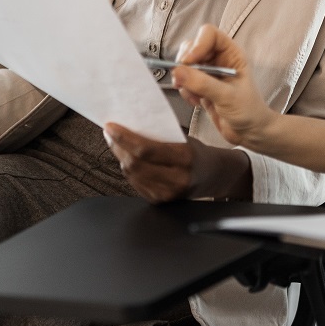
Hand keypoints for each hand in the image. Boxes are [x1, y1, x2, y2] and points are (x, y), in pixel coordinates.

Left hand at [103, 124, 251, 202]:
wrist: (214, 176)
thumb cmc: (197, 153)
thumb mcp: (184, 139)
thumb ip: (160, 135)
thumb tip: (130, 124)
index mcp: (184, 158)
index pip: (146, 150)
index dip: (124, 138)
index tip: (110, 127)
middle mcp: (176, 179)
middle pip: (135, 164)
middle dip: (118, 147)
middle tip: (110, 134)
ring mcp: (168, 193)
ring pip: (132, 175)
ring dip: (120, 157)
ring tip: (117, 144)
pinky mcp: (161, 201)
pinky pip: (136, 184)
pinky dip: (129, 170)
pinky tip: (129, 159)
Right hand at [169, 25, 275, 147]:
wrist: (249, 133)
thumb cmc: (248, 111)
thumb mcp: (227, 97)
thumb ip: (203, 84)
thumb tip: (178, 71)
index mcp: (231, 53)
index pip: (209, 34)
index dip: (197, 44)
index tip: (188, 62)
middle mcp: (218, 59)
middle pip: (192, 46)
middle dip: (185, 64)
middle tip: (184, 81)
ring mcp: (208, 72)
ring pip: (184, 64)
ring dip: (183, 79)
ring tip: (195, 96)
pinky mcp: (200, 86)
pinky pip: (183, 80)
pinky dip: (185, 90)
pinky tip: (196, 102)